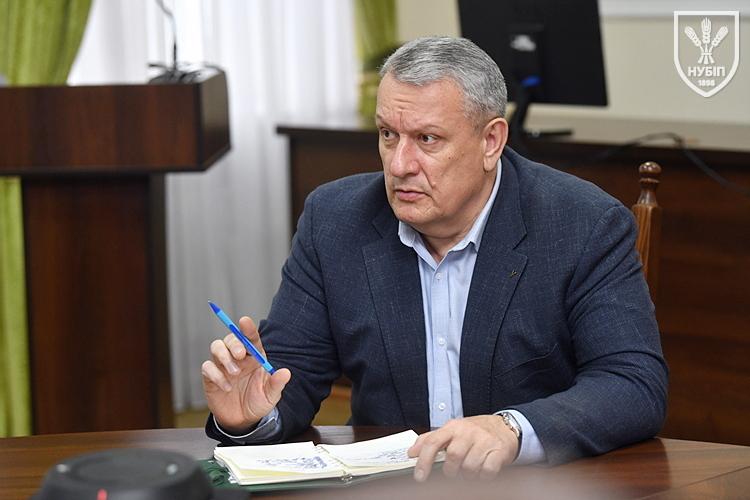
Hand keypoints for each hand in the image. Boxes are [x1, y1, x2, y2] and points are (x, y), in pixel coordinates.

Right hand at [201, 316, 290, 432]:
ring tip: (234, 373)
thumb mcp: (271, 395)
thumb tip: (286, 372)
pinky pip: (207, 367)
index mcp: (254, 357)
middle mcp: (238, 358)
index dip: (247, 328)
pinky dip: (216, 375)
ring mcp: (223, 366)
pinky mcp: (211, 377)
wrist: (242, 421)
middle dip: (234, 343)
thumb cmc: (257, 402)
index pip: (251, 338)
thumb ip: (277, 384)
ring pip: (216, 347)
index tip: (244, 321)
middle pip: (231, 338)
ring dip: (224, 356)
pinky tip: (226, 387)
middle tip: (240, 355)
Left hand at [408, 415, 518, 481]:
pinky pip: (487, 471)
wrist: (504, 427)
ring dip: (468, 474)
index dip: (424, 460)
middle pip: (453, 457)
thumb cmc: (474, 431)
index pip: (433, 442)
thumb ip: (430, 439)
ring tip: (469, 469)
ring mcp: (485, 441)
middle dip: (451, 471)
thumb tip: (411, 452)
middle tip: (453, 472)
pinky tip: (482, 469)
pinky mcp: (499, 451)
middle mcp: (468, 432)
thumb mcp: (451, 430)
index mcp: (453, 427)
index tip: (419, 476)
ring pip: (470, 467)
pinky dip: (483, 475)